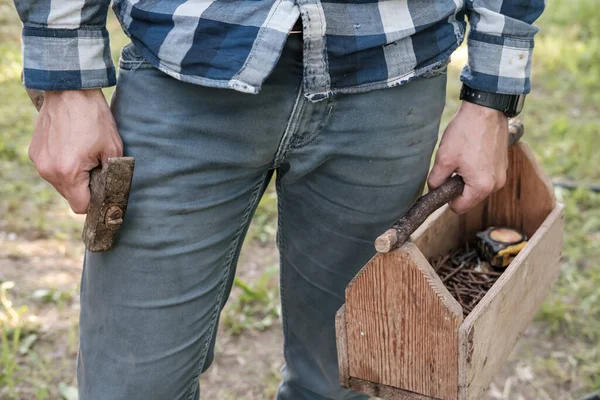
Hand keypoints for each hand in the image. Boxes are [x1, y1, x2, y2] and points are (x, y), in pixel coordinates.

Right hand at [29, 89, 122, 213]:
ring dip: (72, 176)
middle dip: (84, 187)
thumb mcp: (113, 149)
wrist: (70, 90)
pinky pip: (51, 168)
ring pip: (59, 183)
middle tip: (95, 165)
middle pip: (69, 195)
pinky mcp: (34, 152)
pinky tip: (71, 147)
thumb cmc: (95, 118)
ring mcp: (39, 161)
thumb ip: (110, 176)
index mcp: (68, 172)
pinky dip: (61, 164)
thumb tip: (109, 192)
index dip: (94, 200)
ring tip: (83, 153)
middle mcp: (48, 171)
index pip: (80, 206)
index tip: (101, 188)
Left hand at [427, 102, 508, 213]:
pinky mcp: (503, 164)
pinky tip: (471, 153)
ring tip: (462, 158)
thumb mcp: (444, 159)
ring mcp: (502, 174)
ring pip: (476, 187)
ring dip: (466, 178)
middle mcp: (496, 184)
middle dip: (457, 187)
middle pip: (469, 198)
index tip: (442, 182)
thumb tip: (434, 190)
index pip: (459, 208)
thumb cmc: (466, 133)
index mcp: (482, 187)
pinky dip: (476, 170)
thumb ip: (436, 181)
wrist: (486, 109)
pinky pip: (485, 176)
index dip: (446, 197)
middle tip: (451, 166)